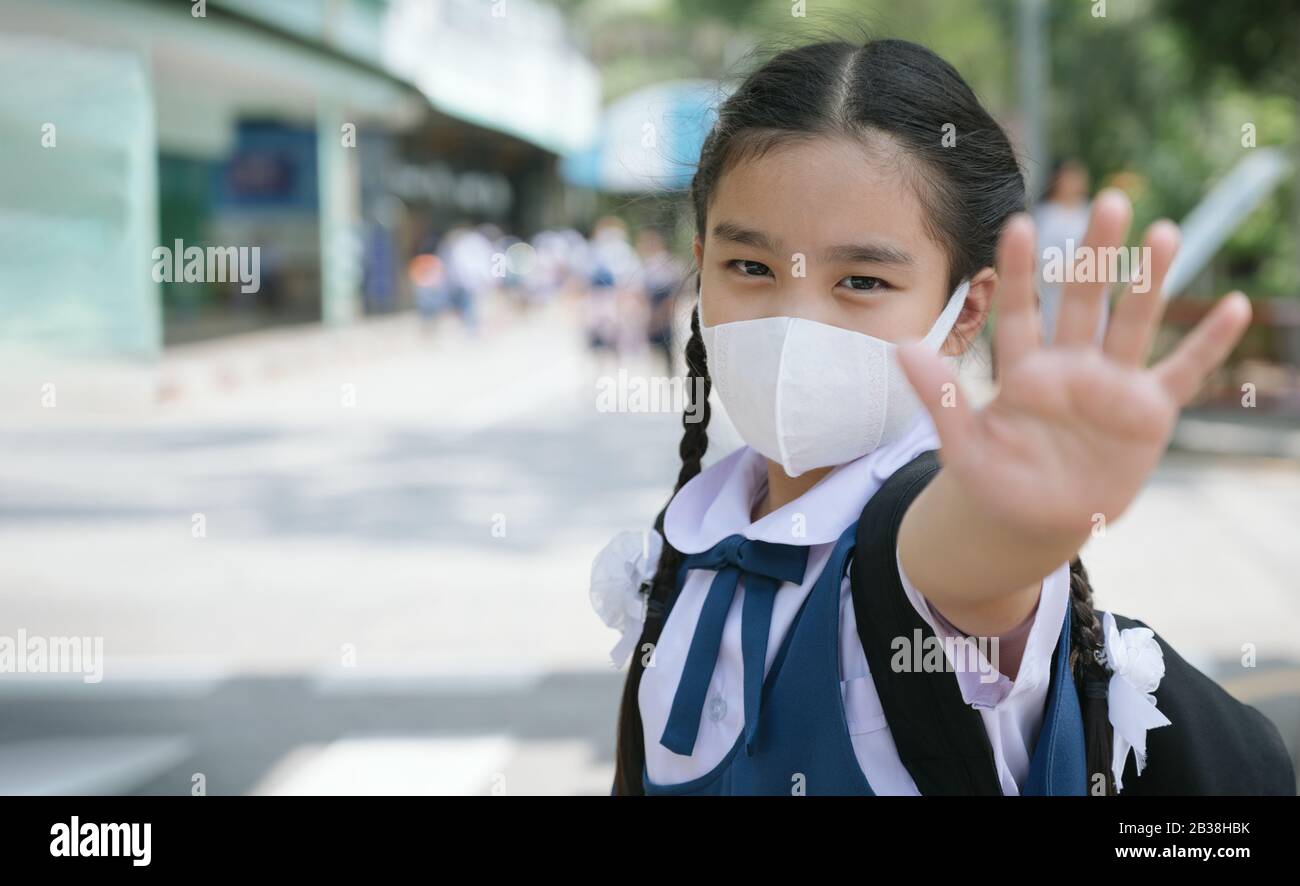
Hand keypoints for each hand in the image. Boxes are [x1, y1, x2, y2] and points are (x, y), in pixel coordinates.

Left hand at [897, 188, 1251, 541]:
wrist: (1034, 521)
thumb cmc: (995, 479)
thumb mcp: (962, 445)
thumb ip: (940, 397)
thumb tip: (899, 347)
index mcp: (1022, 371)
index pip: (1019, 312)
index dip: (1018, 272)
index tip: (1018, 225)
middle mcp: (1069, 366)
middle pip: (1083, 302)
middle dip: (1095, 255)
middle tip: (1109, 200)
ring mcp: (1111, 386)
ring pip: (1133, 323)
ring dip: (1148, 281)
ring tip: (1163, 233)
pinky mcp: (1147, 413)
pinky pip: (1182, 372)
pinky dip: (1207, 345)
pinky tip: (1233, 308)